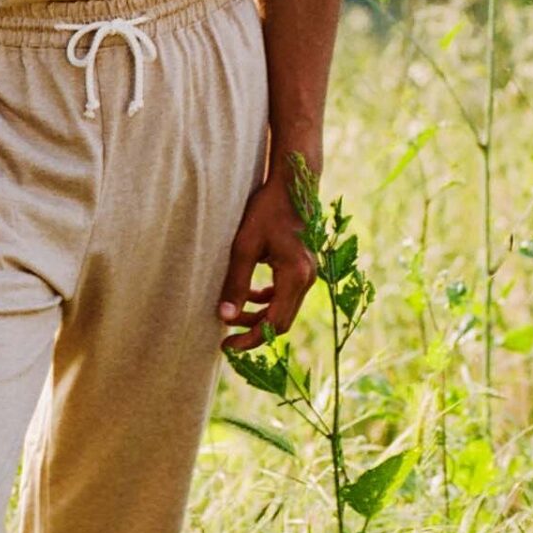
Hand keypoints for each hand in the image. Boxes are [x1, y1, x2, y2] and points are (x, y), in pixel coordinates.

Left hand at [217, 171, 316, 351]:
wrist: (292, 186)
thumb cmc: (266, 211)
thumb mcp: (244, 246)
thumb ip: (236, 283)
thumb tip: (224, 316)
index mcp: (295, 276)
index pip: (273, 323)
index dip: (250, 339)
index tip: (227, 346)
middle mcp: (308, 279)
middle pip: (281, 322)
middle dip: (253, 331)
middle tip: (226, 337)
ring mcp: (308, 274)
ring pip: (283, 310)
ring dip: (259, 316)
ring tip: (231, 315)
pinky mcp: (303, 268)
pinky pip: (286, 296)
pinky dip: (267, 301)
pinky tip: (249, 295)